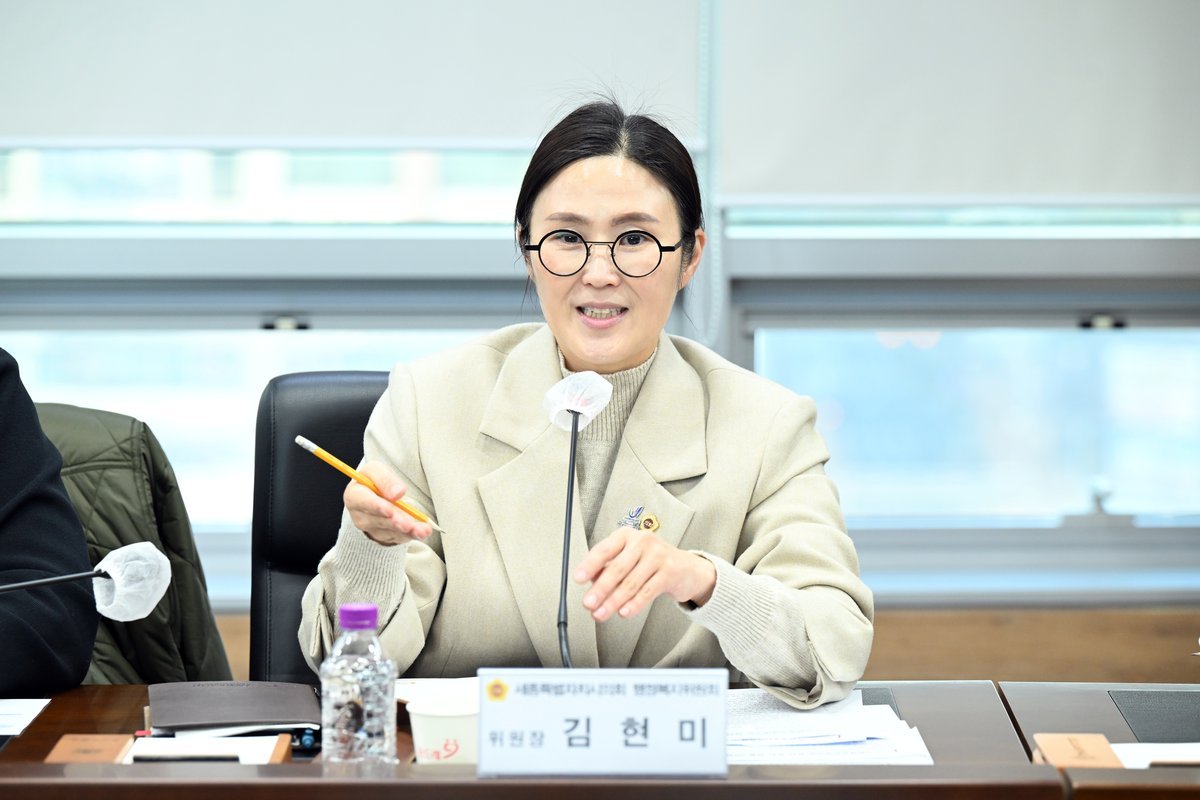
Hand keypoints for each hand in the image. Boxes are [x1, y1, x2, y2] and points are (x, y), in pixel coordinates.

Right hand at [343, 461, 432, 545]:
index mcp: (354, 496)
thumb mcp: (377, 471)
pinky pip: (399, 537)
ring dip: (407, 531)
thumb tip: (397, 493)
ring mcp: (372, 529)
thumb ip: (385, 479)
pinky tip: (423, 532)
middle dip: (395, 522)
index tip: (389, 510)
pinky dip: (413, 535)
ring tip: (421, 530)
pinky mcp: (385, 537)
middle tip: (408, 525)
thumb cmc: (375, 480)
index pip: (363, 502)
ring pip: (390, 532)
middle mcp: (360, 516)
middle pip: (378, 521)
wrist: (380, 494)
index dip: (376, 507)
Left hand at [574, 528, 716, 621]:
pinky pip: (647, 591)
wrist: (687, 568)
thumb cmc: (653, 562)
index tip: (579, 578)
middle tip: (588, 603)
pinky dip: (634, 604)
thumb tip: (591, 583)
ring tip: (602, 613)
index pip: (604, 549)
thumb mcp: (630, 559)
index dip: (590, 565)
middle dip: (600, 589)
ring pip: (630, 583)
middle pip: (617, 568)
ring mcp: (658, 555)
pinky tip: (624, 612)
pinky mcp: (670, 572)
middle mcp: (643, 541)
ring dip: (613, 601)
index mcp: (627, 536)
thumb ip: (609, 568)